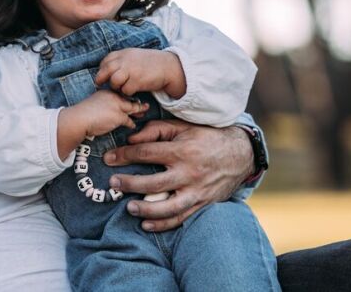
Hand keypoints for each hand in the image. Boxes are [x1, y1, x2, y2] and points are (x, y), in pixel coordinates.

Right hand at [69, 89, 148, 136]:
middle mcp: (113, 97)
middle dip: (137, 103)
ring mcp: (117, 106)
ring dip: (138, 111)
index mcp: (107, 92)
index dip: (128, 97)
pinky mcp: (119, 117)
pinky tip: (132, 126)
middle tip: (144, 105)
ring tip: (143, 112)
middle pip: (129, 99)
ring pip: (132, 108)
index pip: (121, 94)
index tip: (132, 100)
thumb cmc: (83, 113)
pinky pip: (128, 121)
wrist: (79, 119)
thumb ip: (104, 104)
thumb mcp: (94, 103)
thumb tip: (109, 111)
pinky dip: (131, 124)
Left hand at [94, 48, 184, 96]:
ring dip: (116, 87)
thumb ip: (121, 60)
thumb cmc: (149, 63)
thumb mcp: (133, 56)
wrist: (168, 66)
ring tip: (121, 88)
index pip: (105, 62)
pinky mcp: (137, 81)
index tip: (104, 77)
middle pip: (105, 71)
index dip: (102, 71)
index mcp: (123, 53)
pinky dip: (127, 93)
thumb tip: (107, 69)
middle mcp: (125, 60)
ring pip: (114, 81)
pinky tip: (132, 91)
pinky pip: (125, 90)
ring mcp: (131, 70)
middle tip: (102, 85)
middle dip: (101, 79)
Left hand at [103, 118, 253, 230]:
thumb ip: (156, 130)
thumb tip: (131, 139)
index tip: (109, 158)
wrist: (241, 153)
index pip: (146, 153)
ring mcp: (196, 191)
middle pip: (152, 183)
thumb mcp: (183, 126)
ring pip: (167, 207)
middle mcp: (189, 173)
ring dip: (145, 209)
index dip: (124, 155)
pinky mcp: (202, 203)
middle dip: (129, 184)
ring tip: (129, 208)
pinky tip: (147, 225)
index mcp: (182, 150)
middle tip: (113, 183)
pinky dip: (163, 224)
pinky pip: (181, 217)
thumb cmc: (207, 137)